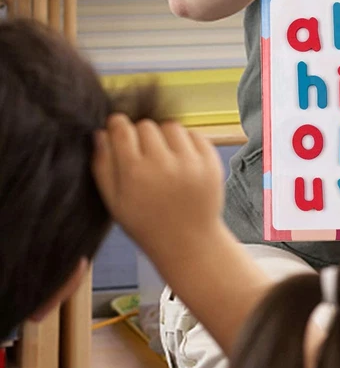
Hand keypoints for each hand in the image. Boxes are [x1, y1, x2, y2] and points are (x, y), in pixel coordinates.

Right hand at [92, 114, 223, 251]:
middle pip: (146, 126)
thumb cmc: (147, 223)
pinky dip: (185, 142)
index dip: (117, 125)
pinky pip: (194, 135)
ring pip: (171, 127)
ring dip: (164, 136)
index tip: (117, 128)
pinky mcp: (211, 162)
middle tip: (141, 153)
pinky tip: (180, 160)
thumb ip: (103, 166)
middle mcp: (164, 164)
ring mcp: (191, 162)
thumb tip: (100, 134)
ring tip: (162, 156)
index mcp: (135, 173)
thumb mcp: (114, 202)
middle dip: (140, 134)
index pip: (122, 129)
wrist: (189, 241)